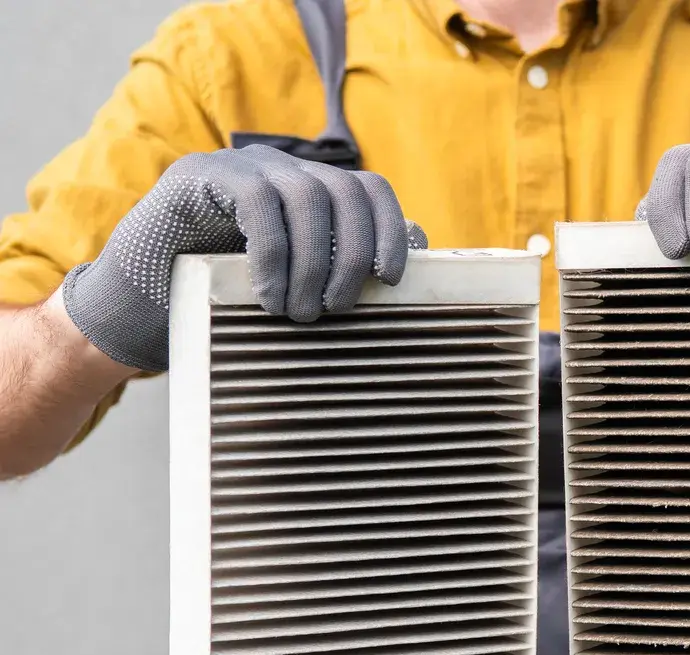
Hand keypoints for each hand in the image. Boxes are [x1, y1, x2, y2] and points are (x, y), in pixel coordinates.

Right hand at [61, 145, 427, 371]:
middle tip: (336, 308)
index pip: (368, 189)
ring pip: (308, 196)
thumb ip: (340, 272)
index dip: (390, 229)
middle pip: (344, 191)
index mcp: (308, 191)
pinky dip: (274, 252)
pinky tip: (266, 293)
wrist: (135, 309)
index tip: (390, 279)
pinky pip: (259, 202)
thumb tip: (413, 260)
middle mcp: (279, 169)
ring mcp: (239, 167)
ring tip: (301, 311)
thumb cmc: (222, 305)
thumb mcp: (294, 290)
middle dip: (351, 253)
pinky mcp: (200, 176)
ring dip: (314, 261)